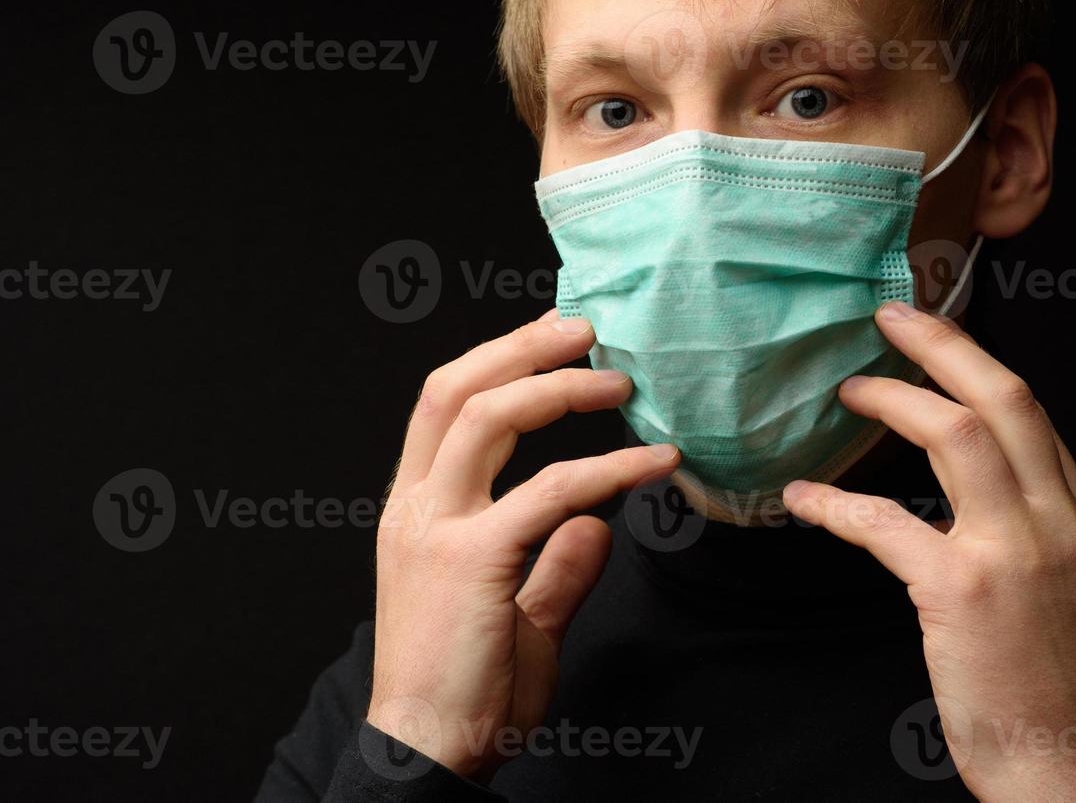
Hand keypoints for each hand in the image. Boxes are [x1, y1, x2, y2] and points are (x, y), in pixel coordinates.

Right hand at [366, 310, 680, 777]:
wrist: (427, 753)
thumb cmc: (466, 689)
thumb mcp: (517, 613)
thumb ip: (552, 565)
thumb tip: (596, 526)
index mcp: (417, 510)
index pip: (446, 405)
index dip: (500, 359)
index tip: (556, 338)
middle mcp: (416, 507)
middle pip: (456, 390)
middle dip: (522, 346)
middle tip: (588, 327)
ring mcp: (436, 530)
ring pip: (488, 417)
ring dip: (559, 386)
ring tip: (620, 379)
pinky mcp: (472, 561)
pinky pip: (549, 492)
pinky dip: (608, 469)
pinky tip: (654, 464)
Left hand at [782, 301, 1075, 801]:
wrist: (1068, 767)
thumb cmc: (1057, 687)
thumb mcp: (1075, 588)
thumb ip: (1040, 526)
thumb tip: (987, 485)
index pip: (1031, 412)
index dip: (976, 363)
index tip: (936, 337)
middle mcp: (1060, 520)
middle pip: (1002, 396)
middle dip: (942, 344)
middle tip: (891, 318)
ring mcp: (1015, 552)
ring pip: (955, 434)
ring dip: (893, 402)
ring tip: (850, 391)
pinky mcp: (963, 591)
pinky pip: (885, 523)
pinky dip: (835, 504)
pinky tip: (801, 499)